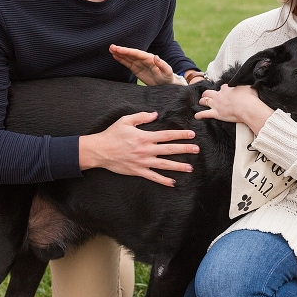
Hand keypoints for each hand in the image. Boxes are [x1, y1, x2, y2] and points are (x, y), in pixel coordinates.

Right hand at [79, 111, 198, 186]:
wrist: (99, 151)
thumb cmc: (112, 134)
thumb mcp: (126, 120)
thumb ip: (142, 117)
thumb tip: (155, 114)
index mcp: (145, 137)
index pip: (167, 135)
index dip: (180, 135)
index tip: (192, 135)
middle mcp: (146, 150)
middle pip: (169, 150)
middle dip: (185, 149)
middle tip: (197, 150)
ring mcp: (143, 162)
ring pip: (164, 165)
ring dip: (178, 166)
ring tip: (190, 168)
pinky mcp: (138, 171)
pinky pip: (153, 177)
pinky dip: (163, 180)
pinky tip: (172, 182)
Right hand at [109, 44, 177, 85]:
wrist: (168, 85)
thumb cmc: (168, 78)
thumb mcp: (167, 72)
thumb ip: (162, 65)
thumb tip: (156, 57)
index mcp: (150, 59)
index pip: (137, 53)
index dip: (128, 51)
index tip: (119, 49)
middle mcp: (144, 60)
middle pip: (131, 54)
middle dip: (121, 50)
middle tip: (111, 47)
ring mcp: (140, 64)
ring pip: (128, 57)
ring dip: (120, 54)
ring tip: (111, 49)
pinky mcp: (137, 70)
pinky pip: (128, 64)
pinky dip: (122, 60)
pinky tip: (115, 56)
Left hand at [195, 85, 273, 134]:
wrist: (248, 108)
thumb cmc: (250, 98)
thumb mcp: (249, 87)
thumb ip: (245, 86)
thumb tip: (248, 85)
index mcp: (227, 88)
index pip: (222, 87)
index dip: (222, 89)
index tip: (224, 91)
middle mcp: (219, 94)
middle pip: (209, 92)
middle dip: (207, 94)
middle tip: (207, 95)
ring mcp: (216, 104)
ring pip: (205, 101)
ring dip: (202, 101)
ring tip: (201, 103)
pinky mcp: (216, 113)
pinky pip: (205, 114)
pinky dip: (199, 115)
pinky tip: (196, 116)